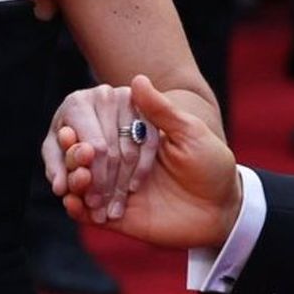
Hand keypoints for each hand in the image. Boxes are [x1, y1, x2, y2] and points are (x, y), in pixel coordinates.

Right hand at [48, 74, 240, 248]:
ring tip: (78, 180)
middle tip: (82, 158)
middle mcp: (120, 158)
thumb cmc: (210, 165)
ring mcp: (114, 187)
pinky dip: (74, 207)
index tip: (77, 133)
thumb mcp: (190, 132)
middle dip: (77, 155)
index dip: (89, 132)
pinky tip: (72, 202)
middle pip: (84, 153)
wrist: (222, 210)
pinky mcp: (113, 215)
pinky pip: (83, 211)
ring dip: (73, 178)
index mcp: (134, 133)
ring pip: (79, 179)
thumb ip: (161, 110)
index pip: (101, 127)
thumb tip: (138, 78)